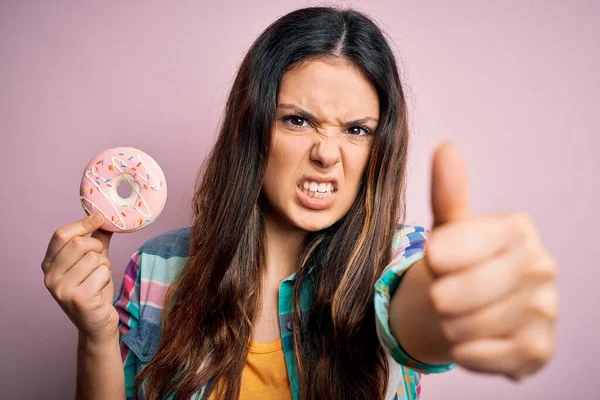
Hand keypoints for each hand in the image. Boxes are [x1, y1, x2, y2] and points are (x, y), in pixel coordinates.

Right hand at [42, 213, 117, 343]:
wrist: (97, 324)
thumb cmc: (94, 291)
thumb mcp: (93, 263)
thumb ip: (96, 241)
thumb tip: (103, 218)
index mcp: (49, 265)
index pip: (61, 235)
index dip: (82, 224)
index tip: (99, 217)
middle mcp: (50, 277)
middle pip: (79, 244)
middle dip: (97, 248)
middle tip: (101, 260)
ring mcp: (61, 289)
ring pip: (94, 259)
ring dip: (105, 266)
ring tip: (99, 280)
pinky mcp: (78, 298)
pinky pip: (102, 273)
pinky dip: (107, 279)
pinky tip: (100, 291)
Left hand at [425, 142, 558, 379]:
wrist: (478, 309)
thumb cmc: (461, 263)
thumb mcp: (449, 228)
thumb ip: (448, 192)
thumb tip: (445, 148)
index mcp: (518, 228)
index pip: (443, 252)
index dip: (430, 261)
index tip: (439, 260)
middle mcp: (542, 266)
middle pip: (451, 294)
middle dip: (438, 297)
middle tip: (447, 292)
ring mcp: (546, 310)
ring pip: (462, 328)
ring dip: (448, 325)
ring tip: (459, 314)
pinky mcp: (539, 350)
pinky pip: (477, 356)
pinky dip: (463, 352)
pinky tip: (472, 339)